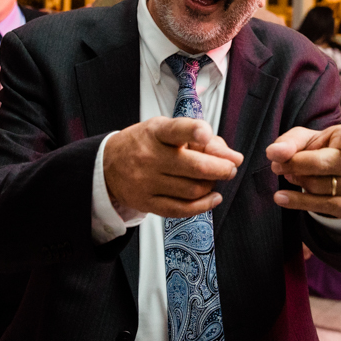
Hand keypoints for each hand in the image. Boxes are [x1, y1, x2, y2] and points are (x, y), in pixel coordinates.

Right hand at [103, 116, 242, 218]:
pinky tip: (213, 197)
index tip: (206, 134)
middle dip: (221, 168)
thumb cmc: (144, 143)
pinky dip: (204, 205)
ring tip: (213, 179)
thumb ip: (200, 138)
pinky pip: (181, 209)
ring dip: (212, 185)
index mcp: (156, 132)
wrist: (108, 165)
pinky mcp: (147, 203)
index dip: (193, 132)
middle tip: (230, 167)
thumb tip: (232, 157)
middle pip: (194, 166)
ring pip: (193, 189)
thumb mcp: (166, 130)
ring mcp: (147, 182)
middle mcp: (150, 157)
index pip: (176, 130)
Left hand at [267, 124, 340, 219]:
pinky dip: (295, 200)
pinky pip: (318, 205)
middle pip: (320, 163)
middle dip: (293, 164)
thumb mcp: (307, 140)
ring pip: (315, 185)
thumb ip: (289, 142)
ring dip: (296, 180)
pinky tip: (280, 197)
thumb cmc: (321, 151)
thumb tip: (274, 153)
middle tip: (278, 165)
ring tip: (292, 175)